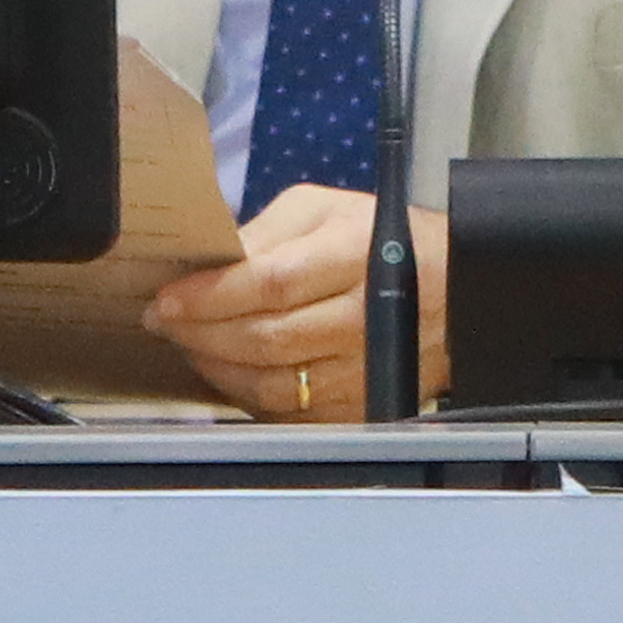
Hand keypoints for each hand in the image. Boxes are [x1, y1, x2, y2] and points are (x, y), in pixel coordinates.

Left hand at [144, 182, 451, 422]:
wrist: (456, 294)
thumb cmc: (385, 242)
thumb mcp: (326, 209)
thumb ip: (265, 232)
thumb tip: (206, 263)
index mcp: (356, 255)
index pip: (272, 283)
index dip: (211, 296)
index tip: (167, 299)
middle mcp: (365, 318)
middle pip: (266, 339)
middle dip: (200, 333)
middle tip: (165, 321)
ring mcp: (366, 369)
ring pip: (273, 385)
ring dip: (218, 367)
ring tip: (193, 343)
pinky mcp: (363, 404)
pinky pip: (291, 412)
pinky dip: (249, 395)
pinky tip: (231, 370)